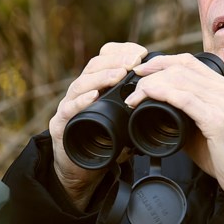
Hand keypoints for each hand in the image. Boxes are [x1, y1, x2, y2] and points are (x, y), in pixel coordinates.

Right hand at [49, 42, 148, 209]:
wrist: (79, 171)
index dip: (122, 52)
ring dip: (101, 77)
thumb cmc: (102, 144)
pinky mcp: (60, 125)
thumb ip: (138, 109)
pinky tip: (93, 96)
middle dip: (115, 61)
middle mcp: (80, 93)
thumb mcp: (125, 123)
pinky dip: (81, 102)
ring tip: (118, 75)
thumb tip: (163, 100)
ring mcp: (68, 107)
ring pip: (80, 84)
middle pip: (94, 67)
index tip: (141, 53)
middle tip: (134, 61)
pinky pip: (69, 110)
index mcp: (95, 87)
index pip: (106, 59)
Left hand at [125, 53, 223, 201]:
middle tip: (133, 88)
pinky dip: (161, 94)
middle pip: (180, 67)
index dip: (161, 61)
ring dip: (151, 85)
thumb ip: (184, 116)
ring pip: (179, 79)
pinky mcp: (217, 119)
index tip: (141, 70)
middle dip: (151, 73)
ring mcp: (222, 102)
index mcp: (222, 87)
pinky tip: (147, 97)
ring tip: (135, 97)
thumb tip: (157, 115)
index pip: (188, 61)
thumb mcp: (204, 128)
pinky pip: (184, 99)